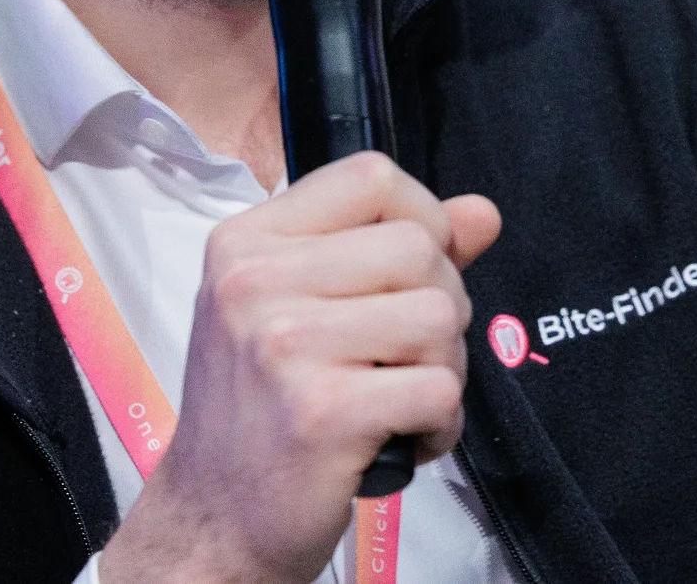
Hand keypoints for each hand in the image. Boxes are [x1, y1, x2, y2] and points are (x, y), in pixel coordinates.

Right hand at [96, 153, 501, 583]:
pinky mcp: (323, 413)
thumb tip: (482, 213)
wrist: (214, 519)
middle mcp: (255, 282)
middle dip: (440, 305)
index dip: (422, 217)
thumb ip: (390, 251)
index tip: (413, 270)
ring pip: (438, 316)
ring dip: (443, 368)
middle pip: (419, 247)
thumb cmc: (260, 410)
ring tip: (401, 396)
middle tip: (406, 354)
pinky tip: (402, 437)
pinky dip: (440, 424)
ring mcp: (285, 347)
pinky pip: (439, 390)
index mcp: (246, 242)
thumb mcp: (299, 309)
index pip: (373, 176)